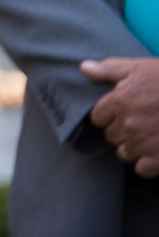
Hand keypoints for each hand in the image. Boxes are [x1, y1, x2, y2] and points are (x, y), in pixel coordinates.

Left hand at [83, 57, 158, 176]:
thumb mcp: (139, 67)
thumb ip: (109, 70)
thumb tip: (84, 68)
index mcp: (120, 102)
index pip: (97, 118)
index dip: (109, 115)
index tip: (121, 111)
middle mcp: (129, 125)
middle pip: (111, 136)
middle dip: (121, 130)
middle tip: (139, 122)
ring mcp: (145, 143)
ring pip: (124, 153)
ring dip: (133, 147)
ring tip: (149, 136)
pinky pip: (142, 169)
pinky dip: (147, 163)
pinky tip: (157, 151)